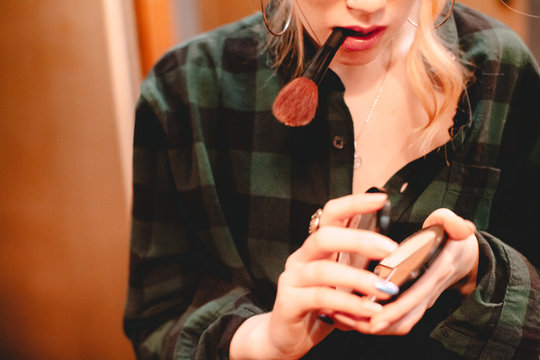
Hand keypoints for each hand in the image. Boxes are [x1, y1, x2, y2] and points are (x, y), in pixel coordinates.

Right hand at [230, 193, 397, 359]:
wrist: (285, 337)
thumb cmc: (319, 308)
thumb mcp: (343, 286)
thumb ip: (361, 270)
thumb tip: (395, 260)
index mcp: (316, 249)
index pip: (331, 215)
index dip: (353, 203)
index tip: (381, 199)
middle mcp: (301, 258)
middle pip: (325, 236)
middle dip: (359, 239)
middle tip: (390, 249)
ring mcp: (292, 279)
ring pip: (324, 270)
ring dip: (358, 278)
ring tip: (385, 289)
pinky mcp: (289, 302)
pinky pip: (320, 298)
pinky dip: (348, 304)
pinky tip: (369, 311)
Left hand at [363, 208, 478, 334]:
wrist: (463, 253)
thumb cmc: (452, 237)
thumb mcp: (451, 224)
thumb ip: (452, 222)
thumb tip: (457, 225)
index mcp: (437, 270)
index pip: (417, 294)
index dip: (397, 308)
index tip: (376, 319)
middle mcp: (429, 289)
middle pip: (406, 316)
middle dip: (379, 323)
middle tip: (351, 323)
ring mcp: (422, 298)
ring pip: (402, 322)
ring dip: (376, 325)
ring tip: (347, 321)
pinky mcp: (415, 301)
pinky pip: (398, 319)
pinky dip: (378, 321)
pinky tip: (354, 316)